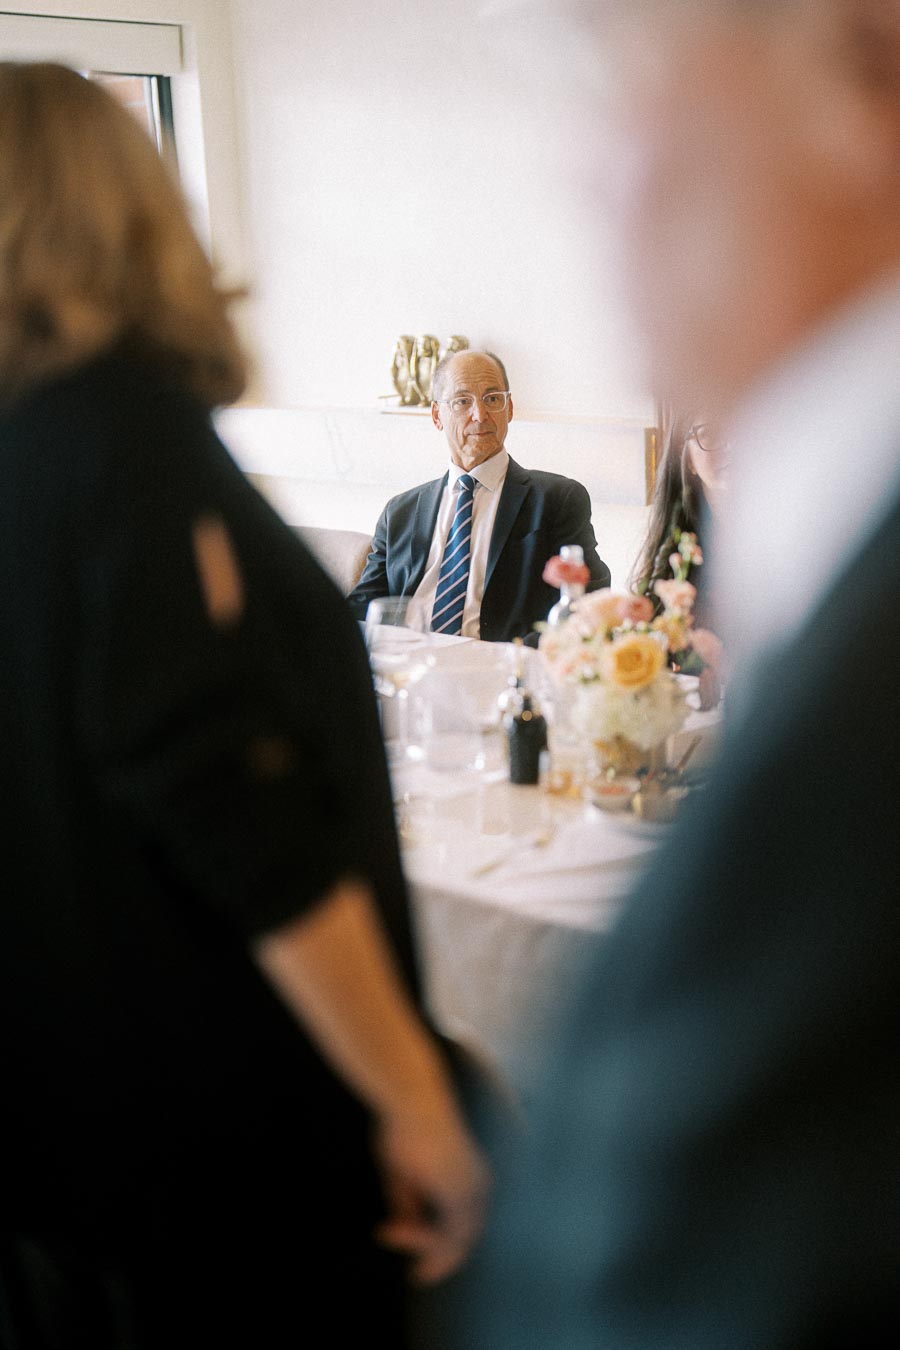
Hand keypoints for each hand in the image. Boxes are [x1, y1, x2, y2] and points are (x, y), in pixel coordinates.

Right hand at [373, 1102, 490, 1284]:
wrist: (410, 1100)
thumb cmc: (404, 1126)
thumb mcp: (403, 1172)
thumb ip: (408, 1201)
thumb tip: (403, 1226)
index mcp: (468, 1175)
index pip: (464, 1226)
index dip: (442, 1247)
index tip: (419, 1267)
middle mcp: (477, 1184)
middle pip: (464, 1237)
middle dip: (437, 1256)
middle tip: (418, 1277)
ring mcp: (473, 1189)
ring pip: (457, 1240)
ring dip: (421, 1245)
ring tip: (387, 1234)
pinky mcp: (462, 1193)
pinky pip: (448, 1235)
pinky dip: (421, 1241)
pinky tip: (392, 1232)